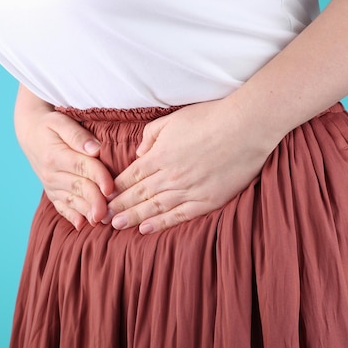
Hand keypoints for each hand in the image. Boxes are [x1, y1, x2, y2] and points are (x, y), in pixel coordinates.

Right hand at [15, 108, 113, 229]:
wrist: (30, 133)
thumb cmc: (49, 125)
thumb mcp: (60, 121)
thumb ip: (78, 135)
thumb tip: (95, 149)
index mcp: (55, 155)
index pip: (81, 167)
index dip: (98, 177)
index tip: (111, 188)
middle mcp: (51, 173)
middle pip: (78, 187)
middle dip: (95, 201)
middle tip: (109, 212)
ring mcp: (51, 185)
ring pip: (71, 200)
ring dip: (86, 211)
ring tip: (101, 220)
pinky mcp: (52, 192)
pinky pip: (61, 207)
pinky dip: (72, 216)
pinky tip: (82, 225)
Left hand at [104, 99, 281, 233]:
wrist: (246, 128)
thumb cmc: (210, 118)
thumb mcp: (173, 119)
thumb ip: (151, 136)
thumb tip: (139, 154)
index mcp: (159, 155)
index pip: (131, 176)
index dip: (116, 189)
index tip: (103, 197)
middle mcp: (169, 176)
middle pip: (137, 195)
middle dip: (118, 207)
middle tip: (101, 218)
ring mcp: (188, 190)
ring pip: (154, 208)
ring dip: (133, 218)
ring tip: (116, 226)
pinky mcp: (206, 201)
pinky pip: (178, 216)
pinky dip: (160, 223)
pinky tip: (146, 229)